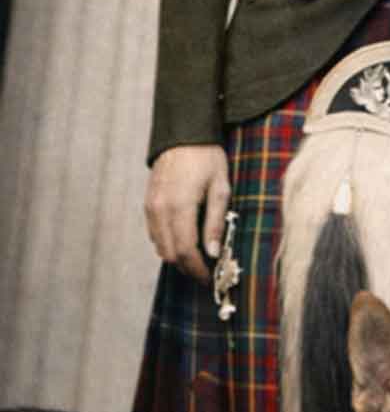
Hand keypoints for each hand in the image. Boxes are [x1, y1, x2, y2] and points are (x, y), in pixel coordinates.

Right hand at [144, 144, 230, 281]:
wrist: (183, 133)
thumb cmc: (207, 158)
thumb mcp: (220, 188)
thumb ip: (215, 222)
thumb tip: (213, 253)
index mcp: (180, 206)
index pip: (185, 251)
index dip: (197, 269)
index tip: (209, 277)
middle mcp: (160, 210)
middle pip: (169, 254)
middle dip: (187, 267)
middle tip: (205, 270)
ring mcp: (150, 207)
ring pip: (159, 246)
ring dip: (176, 256)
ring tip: (197, 255)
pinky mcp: (147, 203)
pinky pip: (154, 233)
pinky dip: (167, 242)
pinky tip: (183, 238)